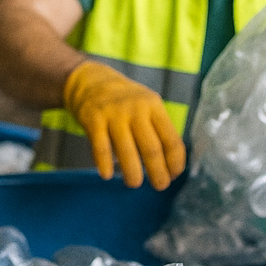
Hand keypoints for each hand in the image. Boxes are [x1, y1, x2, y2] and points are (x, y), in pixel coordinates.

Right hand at [63, 59, 186, 189]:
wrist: (90, 80)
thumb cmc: (125, 101)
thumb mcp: (146, 105)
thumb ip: (158, 129)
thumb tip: (170, 166)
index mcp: (154, 106)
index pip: (171, 139)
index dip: (175, 162)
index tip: (173, 175)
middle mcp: (136, 109)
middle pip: (151, 148)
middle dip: (158, 172)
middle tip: (160, 186)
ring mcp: (114, 114)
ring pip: (127, 150)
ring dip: (133, 172)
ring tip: (134, 183)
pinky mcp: (93, 119)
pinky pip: (101, 147)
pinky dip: (104, 163)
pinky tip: (107, 175)